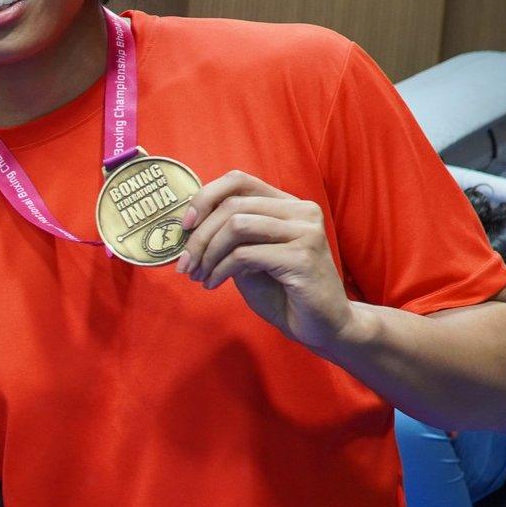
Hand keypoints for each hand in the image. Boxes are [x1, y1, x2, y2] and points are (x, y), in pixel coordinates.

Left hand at [176, 171, 355, 353]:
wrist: (320, 326)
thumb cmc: (282, 291)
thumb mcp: (249, 257)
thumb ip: (229, 236)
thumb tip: (188, 223)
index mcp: (288, 204)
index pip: (239, 180)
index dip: (205, 197)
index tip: (185, 225)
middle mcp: (301, 211)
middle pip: (233, 205)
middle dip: (199, 236)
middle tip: (185, 264)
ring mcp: (305, 232)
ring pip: (237, 225)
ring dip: (208, 253)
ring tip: (199, 275)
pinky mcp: (302, 257)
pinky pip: (245, 255)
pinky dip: (220, 270)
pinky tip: (214, 284)